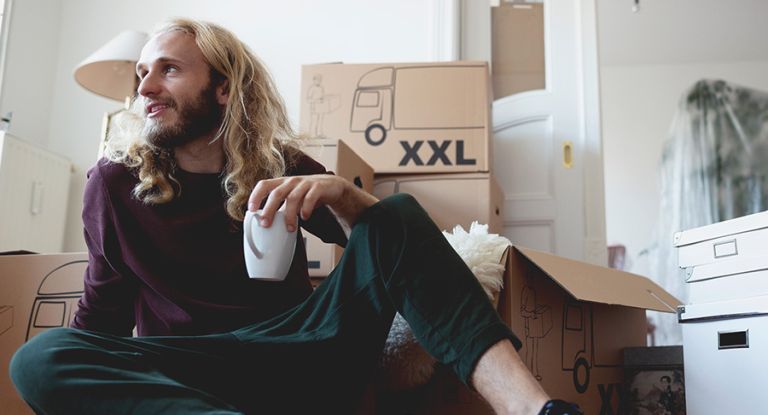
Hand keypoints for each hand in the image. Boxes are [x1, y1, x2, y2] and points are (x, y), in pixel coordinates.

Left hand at [247, 175, 377, 230]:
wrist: (332, 187)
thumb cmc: (308, 195)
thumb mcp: (292, 199)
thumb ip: (280, 209)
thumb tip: (264, 225)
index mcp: (282, 183)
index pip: (264, 185)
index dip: (256, 196)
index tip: (251, 210)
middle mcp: (292, 181)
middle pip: (277, 193)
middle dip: (269, 209)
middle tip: (265, 224)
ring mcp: (306, 183)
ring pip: (293, 197)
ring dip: (289, 215)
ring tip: (289, 228)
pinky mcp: (319, 187)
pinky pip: (311, 198)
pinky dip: (306, 209)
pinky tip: (305, 218)